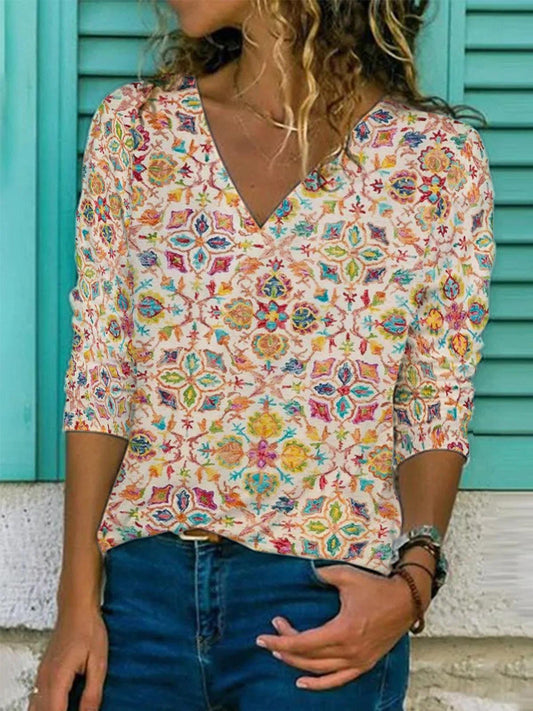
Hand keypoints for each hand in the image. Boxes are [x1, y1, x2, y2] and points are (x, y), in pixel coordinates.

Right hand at [28, 606, 107, 710]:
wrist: (76, 608)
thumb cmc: (89, 630)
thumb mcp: (98, 662)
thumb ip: (93, 692)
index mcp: (58, 678)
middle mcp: (44, 680)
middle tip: (78, 709)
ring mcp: (41, 675)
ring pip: (36, 707)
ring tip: (68, 707)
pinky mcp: (43, 672)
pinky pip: (37, 698)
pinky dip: (46, 706)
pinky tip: (61, 704)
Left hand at [255, 565, 416, 690]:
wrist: (406, 601)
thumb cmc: (375, 587)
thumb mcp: (346, 576)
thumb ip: (322, 575)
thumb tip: (303, 572)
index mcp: (342, 630)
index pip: (303, 643)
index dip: (280, 641)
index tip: (263, 637)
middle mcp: (349, 651)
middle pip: (308, 657)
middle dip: (285, 648)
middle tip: (270, 636)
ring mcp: (357, 661)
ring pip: (319, 670)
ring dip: (296, 664)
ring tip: (280, 654)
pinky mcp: (364, 664)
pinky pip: (338, 680)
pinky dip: (319, 684)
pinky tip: (303, 682)